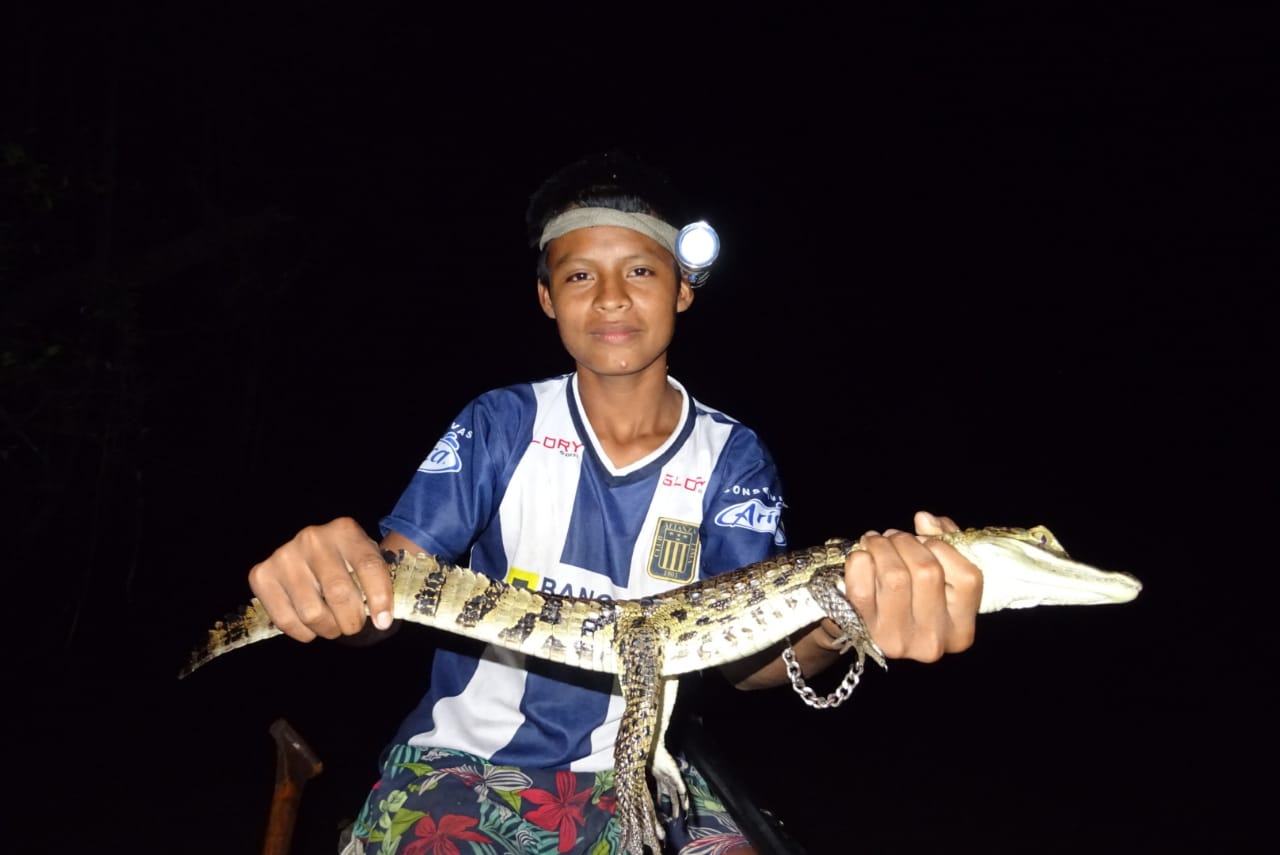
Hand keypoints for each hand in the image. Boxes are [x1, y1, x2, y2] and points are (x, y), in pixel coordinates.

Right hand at [247, 517, 398, 641]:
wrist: (312, 550)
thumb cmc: (346, 562)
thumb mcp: (365, 561)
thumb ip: (376, 583)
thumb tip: (381, 621)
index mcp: (345, 531)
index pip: (368, 566)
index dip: (379, 598)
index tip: (383, 622)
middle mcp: (312, 538)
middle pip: (339, 593)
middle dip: (351, 621)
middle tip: (353, 626)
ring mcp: (284, 555)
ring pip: (312, 612)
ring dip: (327, 629)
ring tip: (333, 626)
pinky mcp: (262, 575)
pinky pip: (285, 620)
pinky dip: (303, 633)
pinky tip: (311, 627)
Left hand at [842, 510, 982, 661]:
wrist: (859, 628)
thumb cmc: (907, 599)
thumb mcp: (936, 579)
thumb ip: (943, 542)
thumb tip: (925, 519)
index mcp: (960, 630)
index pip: (968, 578)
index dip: (944, 547)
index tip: (925, 539)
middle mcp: (932, 640)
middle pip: (928, 571)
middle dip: (907, 542)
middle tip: (894, 536)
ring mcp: (897, 639)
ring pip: (895, 575)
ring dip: (882, 546)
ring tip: (876, 541)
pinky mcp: (863, 631)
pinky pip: (862, 584)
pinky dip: (859, 561)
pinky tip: (862, 558)